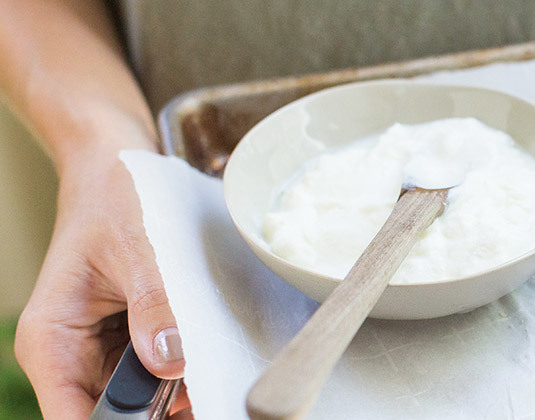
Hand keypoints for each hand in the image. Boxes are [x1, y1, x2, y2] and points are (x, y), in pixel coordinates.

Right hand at [14, 148, 190, 418]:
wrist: (119, 171)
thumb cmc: (116, 198)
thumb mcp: (137, 247)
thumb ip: (154, 305)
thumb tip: (171, 360)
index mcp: (53, 341)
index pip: (74, 419)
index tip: (171, 416)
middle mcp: (70, 359)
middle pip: (113, 418)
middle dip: (162, 415)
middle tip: (214, 398)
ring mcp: (100, 356)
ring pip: (140, 406)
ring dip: (178, 400)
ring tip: (217, 380)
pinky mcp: (129, 348)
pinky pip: (156, 381)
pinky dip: (185, 381)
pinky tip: (212, 369)